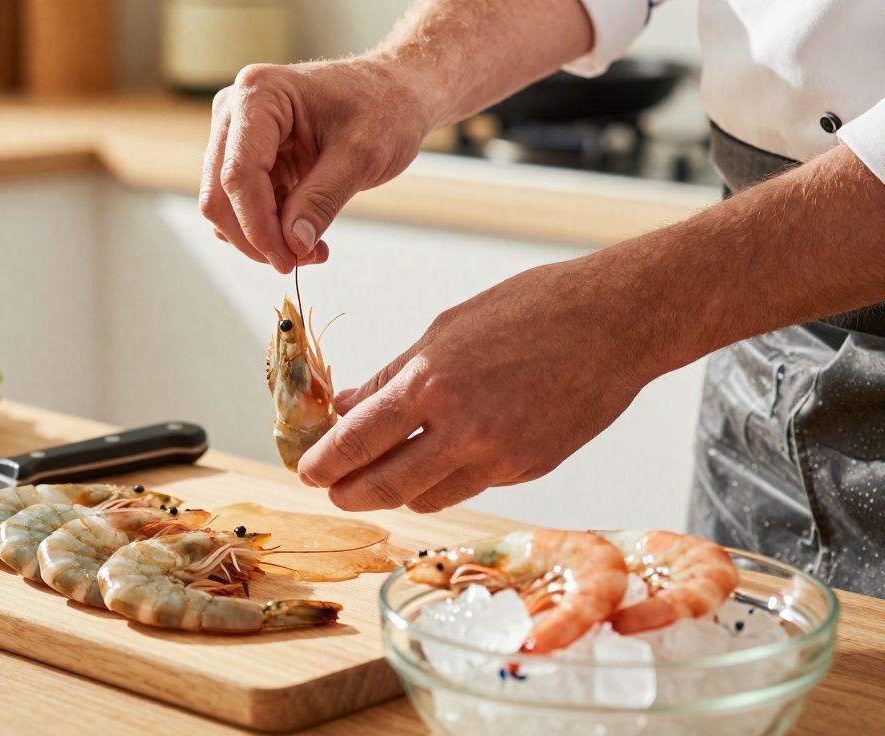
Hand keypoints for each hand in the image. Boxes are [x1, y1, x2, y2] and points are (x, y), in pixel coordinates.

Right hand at [199, 57, 437, 272]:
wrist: (394, 93)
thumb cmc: (384, 107)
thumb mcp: (363, 155)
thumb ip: (323, 199)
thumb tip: (293, 245)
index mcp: (259, 94)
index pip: (239, 174)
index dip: (258, 226)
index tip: (288, 260)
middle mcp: (235, 110)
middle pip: (220, 194)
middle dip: (256, 237)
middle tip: (302, 260)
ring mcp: (237, 134)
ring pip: (225, 206)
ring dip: (261, 237)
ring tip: (312, 246)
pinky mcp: (247, 156)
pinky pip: (242, 205)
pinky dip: (268, 229)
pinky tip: (305, 233)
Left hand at [296, 256, 659, 512]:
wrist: (617, 322)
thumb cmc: (532, 309)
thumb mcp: (446, 328)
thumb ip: (394, 375)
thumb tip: (350, 404)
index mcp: (432, 382)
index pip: (358, 439)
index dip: (323, 462)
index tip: (306, 469)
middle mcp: (462, 428)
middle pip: (384, 484)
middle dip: (348, 492)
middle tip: (332, 488)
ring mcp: (499, 456)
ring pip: (426, 497)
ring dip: (396, 490)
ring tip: (381, 474)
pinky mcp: (529, 469)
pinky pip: (470, 487)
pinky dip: (445, 480)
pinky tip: (439, 460)